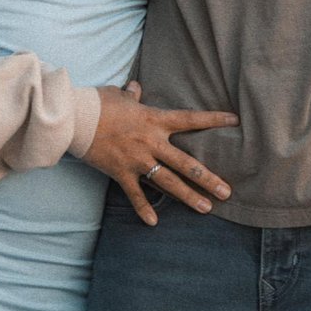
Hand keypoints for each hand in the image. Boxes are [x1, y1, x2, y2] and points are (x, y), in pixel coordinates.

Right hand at [82, 83, 237, 225]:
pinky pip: (135, 194)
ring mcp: (138, 160)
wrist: (76, 118)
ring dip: (188, 196)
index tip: (234, 121)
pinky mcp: (121, 173)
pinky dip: (144, 208)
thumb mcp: (119, 95)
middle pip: (186, 162)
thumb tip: (135, 87)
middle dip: (208, 178)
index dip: (213, 119)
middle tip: (227, 192)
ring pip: (168, 182)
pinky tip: (153, 222)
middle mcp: (151, 142)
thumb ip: (132, 94)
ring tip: (206, 208)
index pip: (190, 119)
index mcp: (154, 119)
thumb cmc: (98, 103)